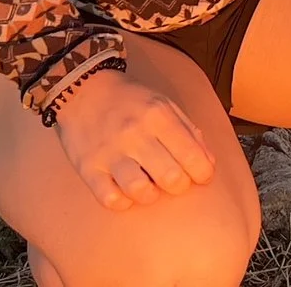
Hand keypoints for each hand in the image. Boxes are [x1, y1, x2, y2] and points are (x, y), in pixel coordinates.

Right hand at [51, 64, 215, 209]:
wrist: (83, 89)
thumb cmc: (130, 101)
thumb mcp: (164, 104)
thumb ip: (189, 132)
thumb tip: (208, 163)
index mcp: (158, 116)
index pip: (193, 156)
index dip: (203, 173)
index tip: (200, 175)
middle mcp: (134, 134)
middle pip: (171, 178)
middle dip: (180, 186)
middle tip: (174, 180)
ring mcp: (110, 152)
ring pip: (140, 191)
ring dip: (151, 195)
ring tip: (150, 187)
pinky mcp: (88, 167)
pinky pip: (109, 198)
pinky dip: (122, 201)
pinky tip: (125, 191)